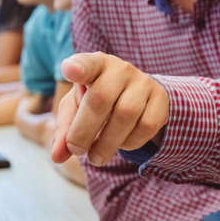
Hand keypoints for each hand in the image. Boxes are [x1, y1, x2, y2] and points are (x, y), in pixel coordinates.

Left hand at [50, 53, 169, 166]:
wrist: (137, 97)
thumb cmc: (98, 101)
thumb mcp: (77, 110)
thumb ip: (65, 131)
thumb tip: (58, 156)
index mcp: (95, 65)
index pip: (87, 63)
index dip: (78, 67)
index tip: (69, 70)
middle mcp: (121, 69)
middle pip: (101, 98)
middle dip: (85, 131)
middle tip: (77, 151)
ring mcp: (143, 82)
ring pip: (126, 114)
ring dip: (107, 143)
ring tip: (97, 157)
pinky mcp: (161, 99)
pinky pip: (146, 125)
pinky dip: (131, 142)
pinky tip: (122, 143)